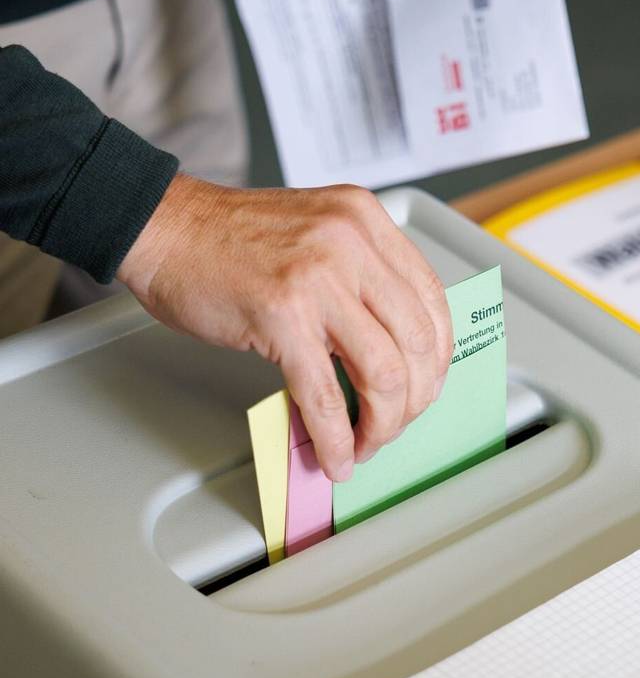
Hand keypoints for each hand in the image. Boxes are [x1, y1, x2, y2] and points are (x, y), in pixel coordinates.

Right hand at [117, 174, 452, 481]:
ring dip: (383, 424)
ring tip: (367, 444)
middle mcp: (351, 244)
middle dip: (414, 399)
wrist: (164, 229)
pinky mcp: (281, 317)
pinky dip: (336, 437)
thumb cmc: (231, 239)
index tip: (426, 386)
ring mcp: (318, 279)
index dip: (438, 357)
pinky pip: (324, 395)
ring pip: (382, 373)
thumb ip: (361, 279)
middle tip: (396, 423)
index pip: (433, 301)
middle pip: (417, 343)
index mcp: (366, 222)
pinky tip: (336, 455)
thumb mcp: (319, 235)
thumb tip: (393, 351)